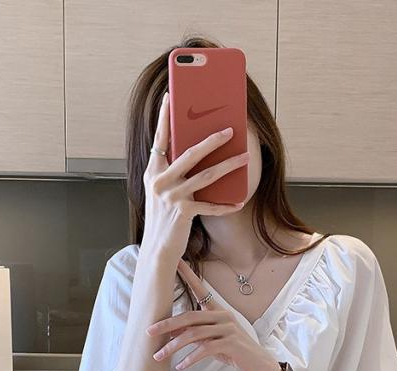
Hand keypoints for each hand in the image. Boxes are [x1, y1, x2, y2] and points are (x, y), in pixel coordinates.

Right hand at [142, 91, 249, 259]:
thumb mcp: (161, 190)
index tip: (170, 96)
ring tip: (244, 157)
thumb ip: (173, 172)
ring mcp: (171, 196)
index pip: (160, 138)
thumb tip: (196, 152)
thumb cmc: (162, 218)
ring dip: (228, 166)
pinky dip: (226, 205)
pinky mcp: (183, 212)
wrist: (156, 248)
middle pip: (190, 153)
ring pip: (206, 176)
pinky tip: (239, 202)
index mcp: (153, 171)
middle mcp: (160, 180)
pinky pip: (210, 206)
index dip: (165, 117)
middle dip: (212, 140)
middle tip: (230, 130)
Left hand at [145, 257, 280, 370]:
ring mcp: (228, 329)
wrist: (259, 364)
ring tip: (159, 356)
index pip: (201, 289)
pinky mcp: (231, 344)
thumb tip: (171, 332)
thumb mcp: (212, 339)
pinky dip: (190, 358)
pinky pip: (205, 349)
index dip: (188, 275)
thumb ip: (195, 333)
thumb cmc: (234, 351)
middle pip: (189, 316)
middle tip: (148, 331)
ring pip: (194, 335)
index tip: (175, 262)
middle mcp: (223, 316)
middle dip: (167, 324)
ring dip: (174, 347)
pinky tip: (180, 366)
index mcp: (218, 311)